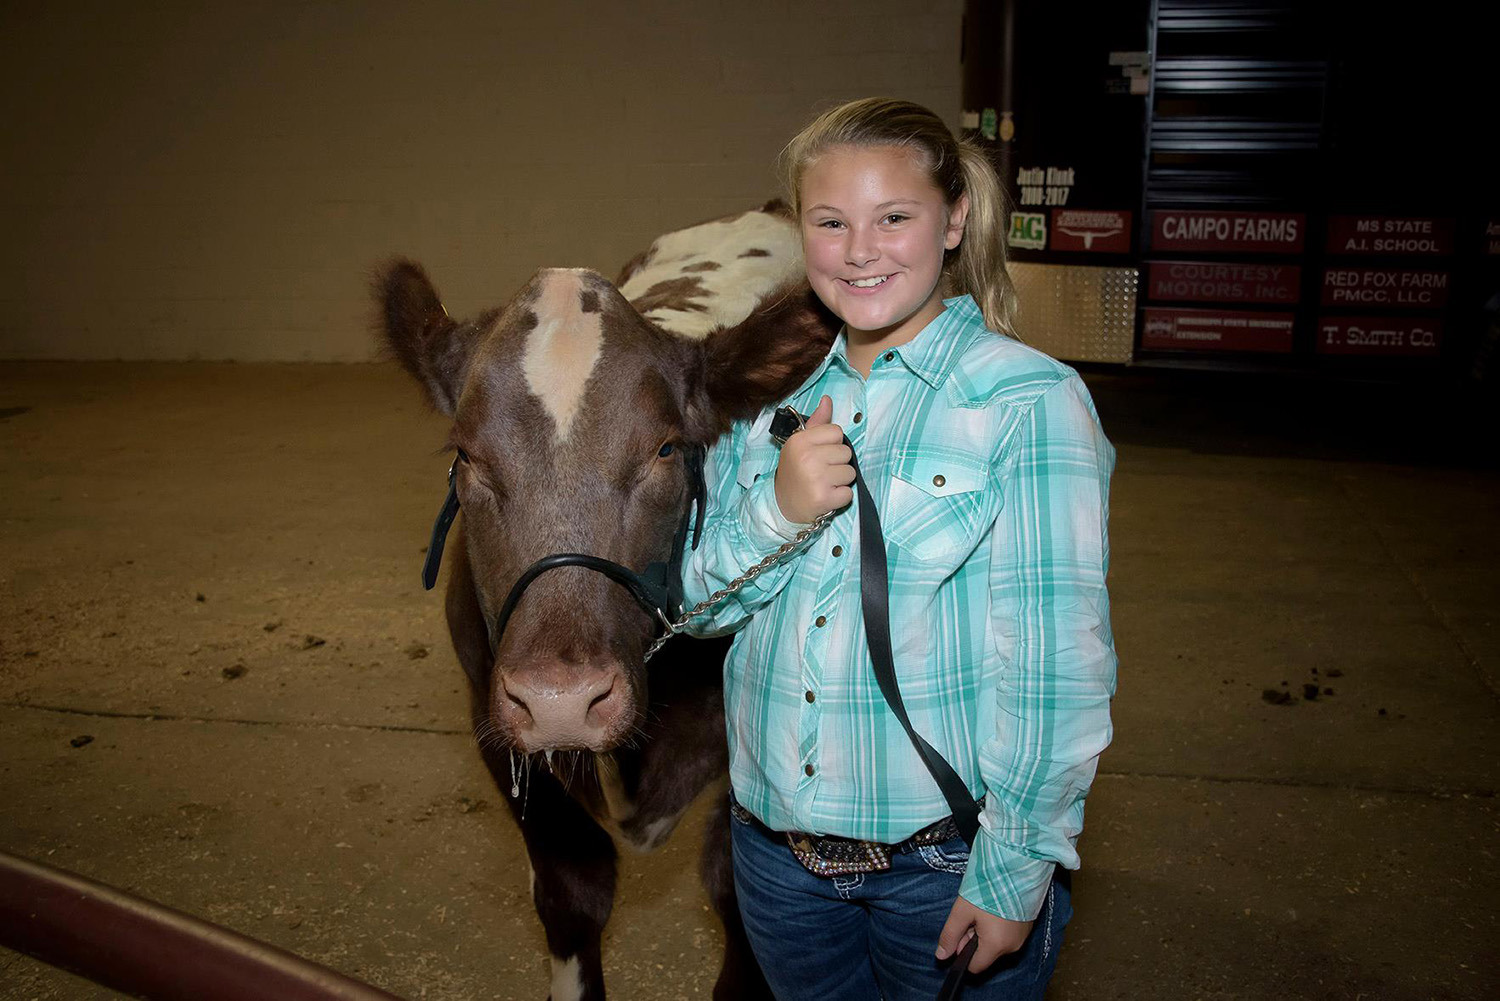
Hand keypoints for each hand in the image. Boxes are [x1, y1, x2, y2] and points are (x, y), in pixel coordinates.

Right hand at [772, 395, 854, 523]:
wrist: (782, 505)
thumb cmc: (795, 471)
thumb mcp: (800, 444)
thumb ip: (817, 423)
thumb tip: (827, 400)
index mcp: (800, 441)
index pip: (837, 432)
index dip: (832, 444)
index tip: (820, 454)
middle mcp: (807, 458)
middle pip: (846, 452)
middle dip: (838, 463)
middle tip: (821, 472)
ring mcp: (816, 479)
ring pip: (850, 472)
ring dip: (841, 481)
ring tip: (824, 484)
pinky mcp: (823, 498)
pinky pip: (848, 493)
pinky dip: (840, 497)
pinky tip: (826, 496)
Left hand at [935, 896, 1033, 973]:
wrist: (1017, 867)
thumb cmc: (989, 888)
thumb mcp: (962, 911)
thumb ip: (950, 935)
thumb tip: (941, 956)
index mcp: (996, 946)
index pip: (975, 967)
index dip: (963, 952)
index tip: (962, 930)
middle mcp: (1012, 947)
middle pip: (986, 953)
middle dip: (974, 938)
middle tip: (972, 913)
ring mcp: (1022, 937)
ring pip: (996, 943)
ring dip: (986, 931)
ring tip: (985, 907)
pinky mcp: (1028, 927)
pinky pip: (1008, 934)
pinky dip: (999, 926)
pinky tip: (996, 906)